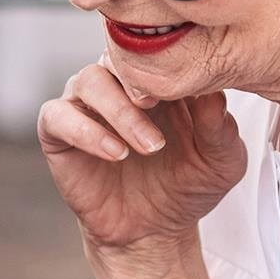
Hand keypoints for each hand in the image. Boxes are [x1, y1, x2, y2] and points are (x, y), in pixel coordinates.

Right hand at [38, 62, 246, 255]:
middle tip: (159, 107)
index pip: (157, 48)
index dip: (171, 62)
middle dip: (139, 80)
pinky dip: (85, 131)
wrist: (154, 230)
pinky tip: (116, 154)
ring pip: (89, 79)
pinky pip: (57, 115)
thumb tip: (212, 91)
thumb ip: (220, 126)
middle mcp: (118, 82)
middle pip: (118, 54)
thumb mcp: (222, 162)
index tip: (192, 88)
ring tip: (148, 147)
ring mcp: (86, 104)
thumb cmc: (189, 187)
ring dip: (119, 111)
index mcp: (158, 77)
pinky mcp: (57, 130)